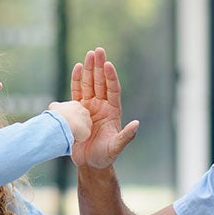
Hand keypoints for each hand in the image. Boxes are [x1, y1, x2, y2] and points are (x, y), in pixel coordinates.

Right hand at [48, 100, 91, 142]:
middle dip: (74, 124)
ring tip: (68, 133)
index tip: (64, 121)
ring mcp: (87, 122)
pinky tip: (70, 137)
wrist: (63, 123)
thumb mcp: (53, 106)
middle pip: (80, 119)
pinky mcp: (87, 131)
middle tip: (67, 128)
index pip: (75, 111)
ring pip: (82, 128)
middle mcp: (84, 112)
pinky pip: (82, 137)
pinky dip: (76, 139)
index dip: (69, 117)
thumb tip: (55, 108)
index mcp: (76, 105)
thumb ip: (57, 106)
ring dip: (76, 131)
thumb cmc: (58, 115)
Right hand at [70, 47, 138, 168]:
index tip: (108, 64)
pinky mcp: (77, 110)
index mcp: (113, 111)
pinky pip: (77, 92)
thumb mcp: (116, 147)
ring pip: (89, 84)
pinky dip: (77, 80)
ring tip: (89, 55)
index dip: (111, 77)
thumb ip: (126, 136)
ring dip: (89, 69)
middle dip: (99, 67)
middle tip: (98, 51)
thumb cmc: (105, 156)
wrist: (89, 163)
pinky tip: (78, 68)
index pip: (112, 90)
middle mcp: (101, 106)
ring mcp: (89, 106)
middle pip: (101, 82)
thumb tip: (136, 124)